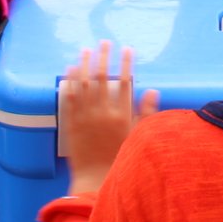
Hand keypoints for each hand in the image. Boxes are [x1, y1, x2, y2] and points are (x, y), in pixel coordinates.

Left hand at [59, 41, 158, 196]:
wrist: (94, 179)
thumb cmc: (119, 159)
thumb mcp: (137, 137)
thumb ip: (145, 113)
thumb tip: (152, 90)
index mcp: (121, 116)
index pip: (124, 82)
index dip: (126, 64)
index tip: (127, 49)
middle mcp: (102, 113)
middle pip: (102, 78)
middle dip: (104, 57)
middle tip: (105, 42)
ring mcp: (85, 117)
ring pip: (83, 84)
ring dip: (85, 64)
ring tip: (86, 49)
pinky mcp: (71, 123)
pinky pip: (69, 98)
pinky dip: (70, 82)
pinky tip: (70, 69)